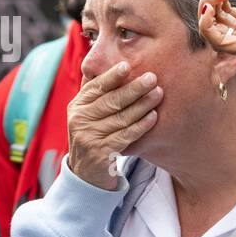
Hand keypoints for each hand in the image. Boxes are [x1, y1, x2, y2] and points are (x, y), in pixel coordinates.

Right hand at [66, 61, 161, 189]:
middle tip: (152, 77)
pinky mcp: (101, 153)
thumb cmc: (94, 135)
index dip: (111, 76)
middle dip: (134, 88)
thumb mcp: (88, 114)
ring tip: (158, 93)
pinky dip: (141, 125)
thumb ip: (97, 92)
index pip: (95, 87)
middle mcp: (79, 120)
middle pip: (111, 101)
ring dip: (142, 104)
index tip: (127, 66)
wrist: (87, 173)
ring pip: (120, 117)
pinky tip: (153, 116)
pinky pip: (125, 136)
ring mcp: (89, 137)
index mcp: (77, 106)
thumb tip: (112, 62)